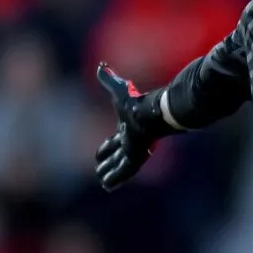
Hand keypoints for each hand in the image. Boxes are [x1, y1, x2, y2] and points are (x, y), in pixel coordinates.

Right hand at [95, 62, 174, 190]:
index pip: (114, 140)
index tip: (98, 154)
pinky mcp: (137, 157)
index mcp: (127, 127)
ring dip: (110, 172)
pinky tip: (108, 186)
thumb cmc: (137, 101)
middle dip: (107, 161)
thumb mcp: (118, 89)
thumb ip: (108, 79)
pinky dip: (116, 178)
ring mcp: (134, 149)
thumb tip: (101, 66)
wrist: (154, 111)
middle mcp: (130, 140)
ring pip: (120, 165)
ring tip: (102, 180)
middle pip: (117, 153)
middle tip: (99, 169)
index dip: (106, 147)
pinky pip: (124, 171)